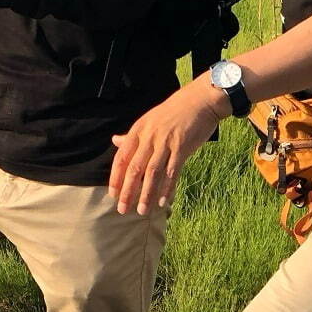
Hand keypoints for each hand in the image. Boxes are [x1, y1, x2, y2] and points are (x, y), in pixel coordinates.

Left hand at [109, 78, 228, 214]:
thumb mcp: (148, 120)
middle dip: (127, 191)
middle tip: (122, 209)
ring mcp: (165, 142)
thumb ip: (132, 135)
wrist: (199, 101)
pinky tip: (163, 202)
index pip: (121, 158)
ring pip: (152, 173)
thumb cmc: (173, 112)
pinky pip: (172, 171)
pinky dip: (167, 188)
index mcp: (138, 130)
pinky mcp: (182, 147)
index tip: (113, 194)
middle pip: (134, 168)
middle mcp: (149, 137)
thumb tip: (115, 141)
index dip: (116, 177)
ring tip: (142, 210)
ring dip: (146, 194)